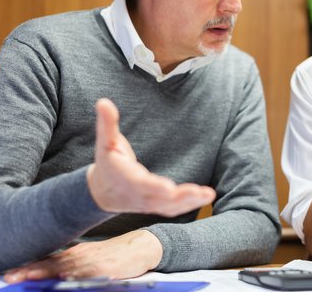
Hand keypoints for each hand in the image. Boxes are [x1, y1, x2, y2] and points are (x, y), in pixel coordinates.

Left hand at [4, 230, 160, 281]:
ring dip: (45, 273)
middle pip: (50, 264)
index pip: (47, 260)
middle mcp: (79, 255)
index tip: (9, 273)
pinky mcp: (105, 268)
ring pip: (64, 268)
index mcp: (74, 253)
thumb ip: (71, 265)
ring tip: (28, 277)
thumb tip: (52, 274)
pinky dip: (74, 275)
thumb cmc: (114, 256)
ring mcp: (91, 261)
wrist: (141, 247)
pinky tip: (64, 278)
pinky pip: (87, 273)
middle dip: (30, 271)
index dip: (28, 267)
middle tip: (10, 276)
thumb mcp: (89, 258)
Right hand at [87, 98, 215, 214]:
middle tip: (201, 193)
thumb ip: (107, 123)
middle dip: (181, 197)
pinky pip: (174, 208)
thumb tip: (103, 102)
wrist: (103, 192)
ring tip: (208, 195)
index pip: (140, 184)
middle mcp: (139, 194)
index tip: (168, 188)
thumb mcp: (105, 142)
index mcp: (126, 178)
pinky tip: (205, 197)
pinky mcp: (157, 205)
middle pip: (160, 199)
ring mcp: (148, 203)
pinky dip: (190, 204)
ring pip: (170, 206)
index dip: (154, 187)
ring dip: (190, 202)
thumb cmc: (108, 162)